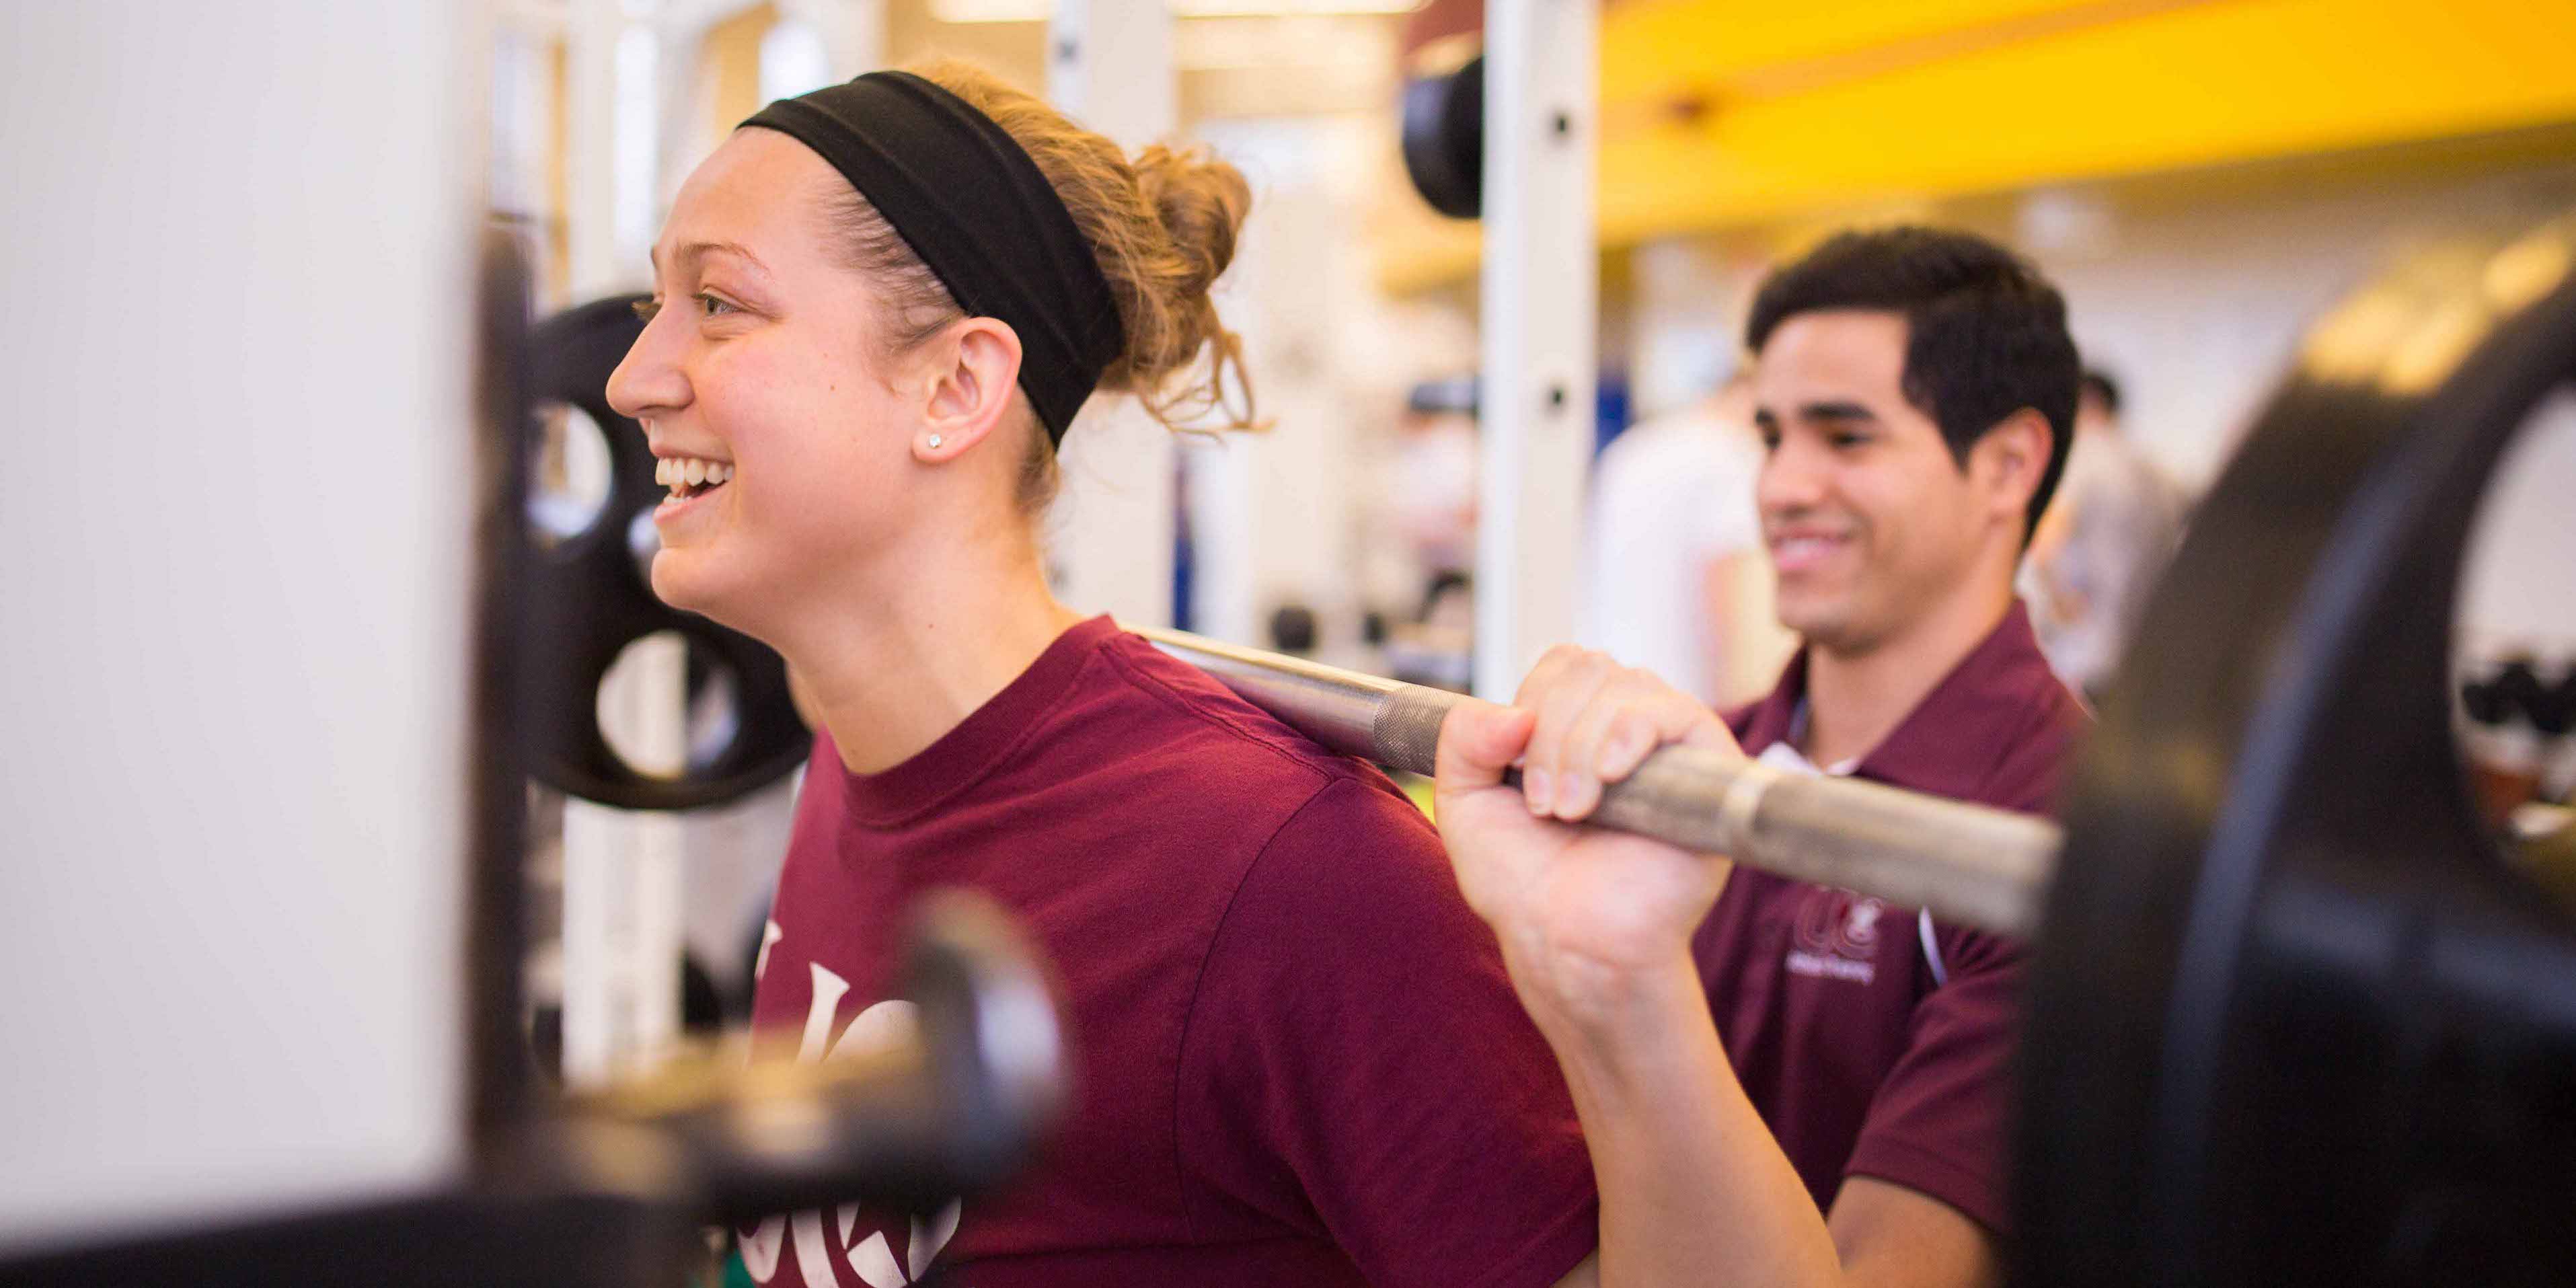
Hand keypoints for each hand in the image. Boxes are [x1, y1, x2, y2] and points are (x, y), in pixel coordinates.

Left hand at [1433, 647, 1742, 1032]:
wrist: (1566, 943)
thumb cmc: (1524, 883)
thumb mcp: (1465, 801)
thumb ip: (1462, 739)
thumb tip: (1510, 711)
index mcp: (1580, 725)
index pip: (1564, 664)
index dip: (1531, 703)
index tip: (1514, 771)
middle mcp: (1629, 727)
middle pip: (1590, 670)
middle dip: (1550, 733)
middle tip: (1543, 805)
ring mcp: (1670, 748)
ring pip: (1625, 688)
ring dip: (1579, 747)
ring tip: (1570, 812)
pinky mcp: (1709, 772)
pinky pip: (1678, 713)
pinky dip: (1630, 734)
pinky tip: (1607, 778)